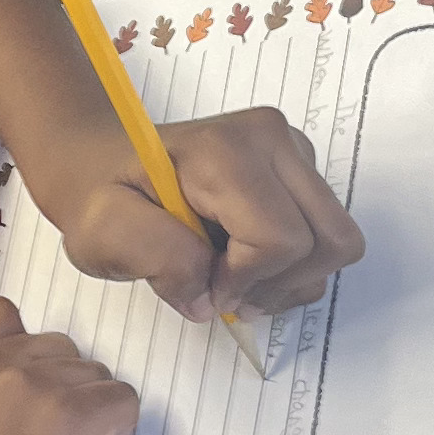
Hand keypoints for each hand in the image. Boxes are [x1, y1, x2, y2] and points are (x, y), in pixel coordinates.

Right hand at [0, 298, 135, 434]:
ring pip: (96, 376)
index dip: (26, 357)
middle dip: (64, 394)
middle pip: (57, 348)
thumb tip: (24, 391)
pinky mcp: (78, 415)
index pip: (0, 313)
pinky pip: (125, 403)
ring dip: (92, 420)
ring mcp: (31, 385)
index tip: (26, 406)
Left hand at [45, 109, 363, 326]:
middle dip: (279, 284)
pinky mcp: (298, 167)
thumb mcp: (102, 231)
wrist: (100, 161)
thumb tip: (208, 296)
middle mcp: (271, 139)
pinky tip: (241, 258)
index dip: (246, 281)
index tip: (204, 288)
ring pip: (333, 242)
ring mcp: (292, 150)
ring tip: (228, 273)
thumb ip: (156, 259)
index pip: (280, 238)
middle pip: (328, 240)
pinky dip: (290, 265)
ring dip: (286, 278)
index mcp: (225, 150)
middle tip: (223, 290)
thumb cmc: (99, 194)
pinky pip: (324, 235)